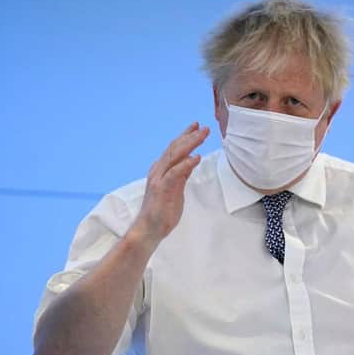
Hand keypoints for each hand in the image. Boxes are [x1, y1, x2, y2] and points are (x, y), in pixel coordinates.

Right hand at [130, 122, 209, 246]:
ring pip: (175, 156)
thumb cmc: (162, 210)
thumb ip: (182, 174)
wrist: (149, 229)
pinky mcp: (162, 189)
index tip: (197, 126)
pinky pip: (175, 173)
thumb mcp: (176, 188)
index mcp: (161, 169)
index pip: (174, 148)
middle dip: (190, 136)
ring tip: (202, 135)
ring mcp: (159, 179)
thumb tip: (191, 160)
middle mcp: (159, 170)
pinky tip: (196, 157)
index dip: (185, 136)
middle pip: (175, 148)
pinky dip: (186, 164)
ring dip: (190, 144)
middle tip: (204, 127)